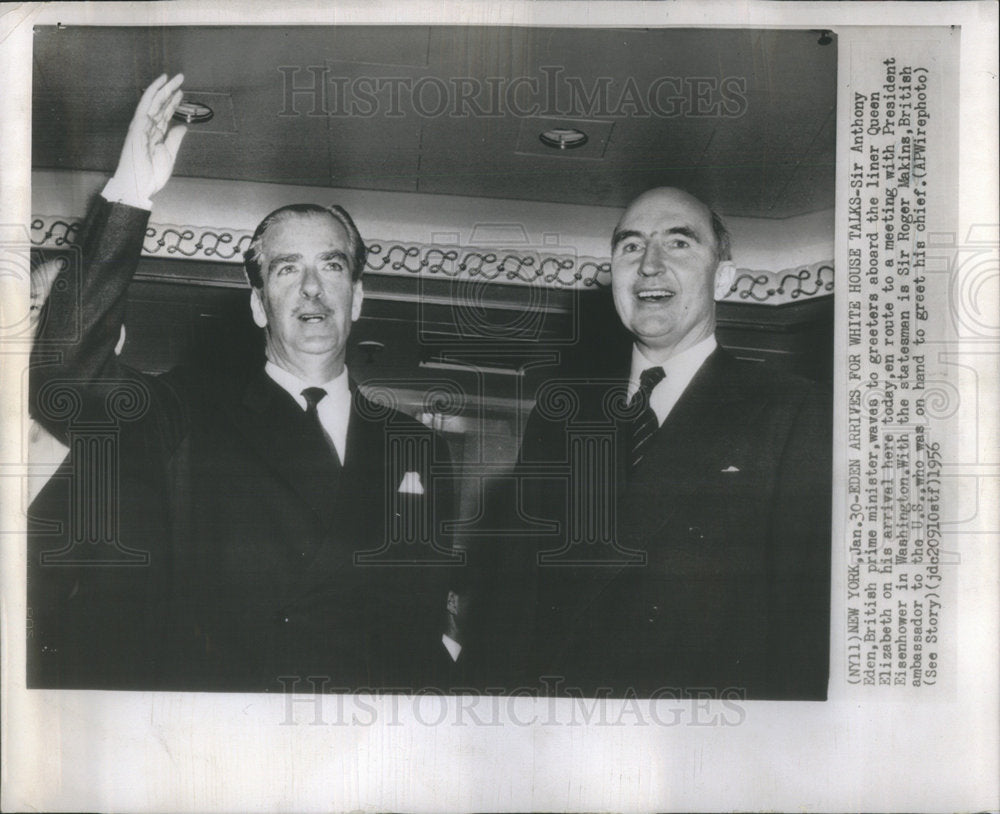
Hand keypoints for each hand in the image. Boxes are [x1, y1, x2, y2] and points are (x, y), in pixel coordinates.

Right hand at [110, 73, 186, 200]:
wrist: (138, 187)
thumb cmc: (150, 175)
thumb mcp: (169, 155)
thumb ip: (175, 139)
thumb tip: (183, 126)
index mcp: (155, 135)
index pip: (165, 114)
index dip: (173, 103)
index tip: (181, 92)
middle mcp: (147, 127)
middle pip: (160, 105)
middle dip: (170, 91)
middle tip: (180, 78)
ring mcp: (141, 126)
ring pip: (153, 102)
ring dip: (163, 89)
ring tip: (173, 78)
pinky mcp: (137, 127)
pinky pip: (144, 107)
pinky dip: (152, 95)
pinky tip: (159, 85)